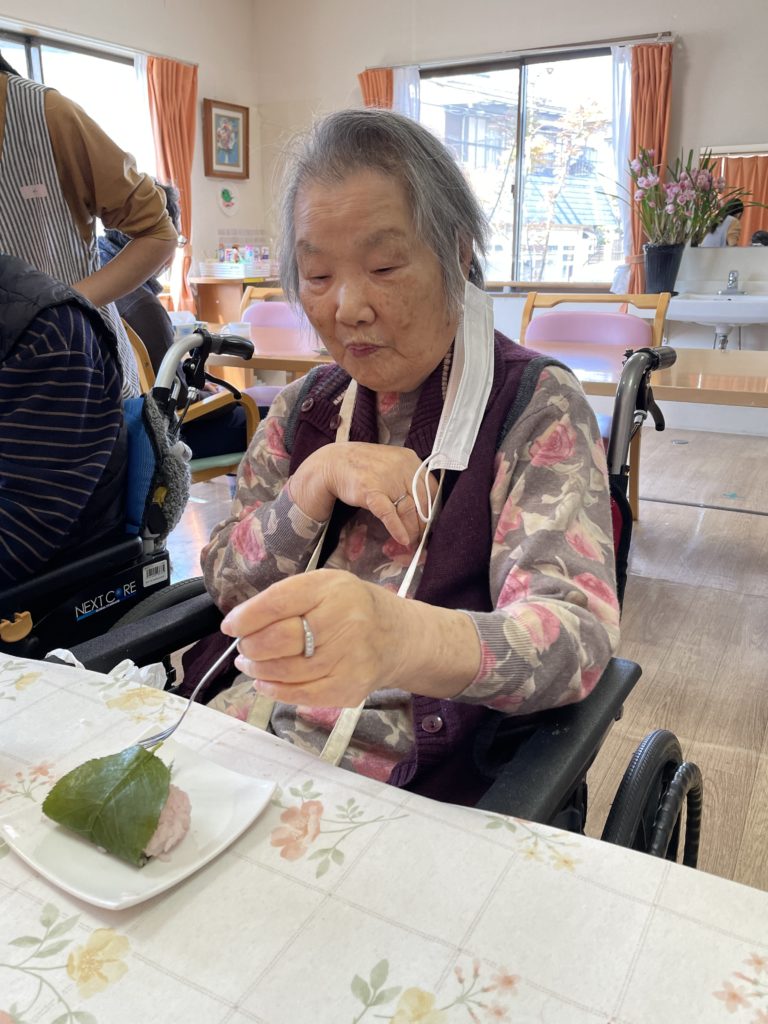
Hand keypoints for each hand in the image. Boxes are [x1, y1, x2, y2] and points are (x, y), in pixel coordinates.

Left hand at [220, 569, 480, 707]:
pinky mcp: (350, 688)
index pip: (278, 603)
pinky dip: (275, 690)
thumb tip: (238, 625)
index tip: (230, 626)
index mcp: (334, 589)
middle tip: (244, 647)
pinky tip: (265, 682)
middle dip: (251, 646)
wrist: (398, 636)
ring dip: (258, 670)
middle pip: (279, 640)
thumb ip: (285, 599)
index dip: (246, 617)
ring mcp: (350, 658)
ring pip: (286, 670)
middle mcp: (345, 621)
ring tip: (250, 664)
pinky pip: (301, 695)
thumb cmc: (351, 607)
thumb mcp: (324, 587)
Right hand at [289, 441, 437, 545]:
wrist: (334, 462)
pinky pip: (389, 513)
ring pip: (407, 509)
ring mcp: (387, 478)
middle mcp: (402, 467)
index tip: (430, 524)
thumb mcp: (391, 465)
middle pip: (421, 501)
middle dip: (423, 524)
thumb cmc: (365, 466)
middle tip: (421, 538)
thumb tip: (423, 509)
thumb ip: (408, 480)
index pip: (431, 488)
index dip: (432, 509)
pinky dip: (397, 528)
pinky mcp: (371, 490)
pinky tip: (401, 539)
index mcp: (410, 459)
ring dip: (411, 529)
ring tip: (410, 542)